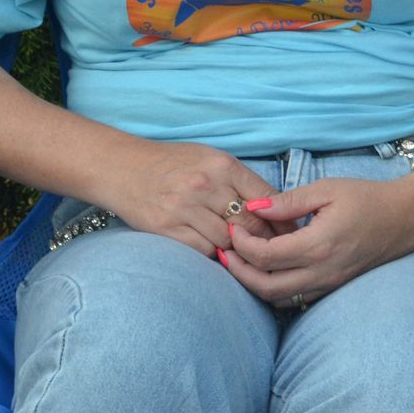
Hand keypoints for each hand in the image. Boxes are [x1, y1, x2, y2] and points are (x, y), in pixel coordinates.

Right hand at [97, 140, 281, 257]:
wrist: (122, 167)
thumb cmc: (171, 163)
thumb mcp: (210, 159)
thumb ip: (239, 181)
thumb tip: (273, 207)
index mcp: (222, 165)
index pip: (266, 197)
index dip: (283, 218)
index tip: (291, 231)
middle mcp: (205, 185)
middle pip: (251, 222)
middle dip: (267, 239)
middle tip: (277, 250)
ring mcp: (184, 208)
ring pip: (229, 240)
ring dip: (239, 249)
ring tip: (246, 253)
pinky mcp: (166, 228)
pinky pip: (203, 250)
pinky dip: (214, 253)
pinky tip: (216, 250)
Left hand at [222, 171, 413, 309]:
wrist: (406, 218)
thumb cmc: (367, 198)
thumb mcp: (326, 190)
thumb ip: (288, 201)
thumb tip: (253, 208)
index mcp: (318, 245)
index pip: (266, 256)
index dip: (242, 244)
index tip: (233, 228)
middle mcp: (322, 271)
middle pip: (265, 287)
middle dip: (238, 272)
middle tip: (224, 252)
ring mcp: (328, 284)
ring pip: (278, 299)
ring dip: (254, 284)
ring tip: (240, 262)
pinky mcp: (333, 287)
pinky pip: (295, 299)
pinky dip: (274, 289)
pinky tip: (266, 270)